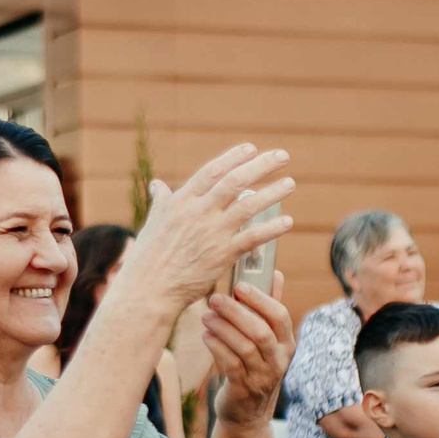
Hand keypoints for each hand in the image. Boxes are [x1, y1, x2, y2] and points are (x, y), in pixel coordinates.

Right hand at [116, 143, 295, 316]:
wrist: (149, 288)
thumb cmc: (148, 257)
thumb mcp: (153, 221)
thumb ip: (161, 200)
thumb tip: (157, 184)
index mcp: (181, 201)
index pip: (212, 171)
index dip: (233, 158)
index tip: (251, 149)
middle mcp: (198, 212)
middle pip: (235, 181)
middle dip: (261, 166)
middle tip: (283, 156)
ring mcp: (211, 233)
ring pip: (248, 206)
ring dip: (272, 193)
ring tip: (290, 183)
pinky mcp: (222, 255)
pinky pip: (252, 238)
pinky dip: (271, 228)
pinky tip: (287, 222)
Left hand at [206, 277, 294, 426]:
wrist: (247, 414)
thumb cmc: (255, 367)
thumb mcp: (268, 342)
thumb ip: (269, 308)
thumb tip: (275, 272)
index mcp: (286, 344)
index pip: (280, 316)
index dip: (260, 299)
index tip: (239, 286)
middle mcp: (278, 360)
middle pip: (260, 331)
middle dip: (236, 312)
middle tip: (215, 299)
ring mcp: (262, 377)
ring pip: (244, 347)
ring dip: (222, 328)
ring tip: (206, 316)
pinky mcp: (243, 389)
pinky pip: (230, 364)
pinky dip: (216, 347)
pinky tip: (206, 336)